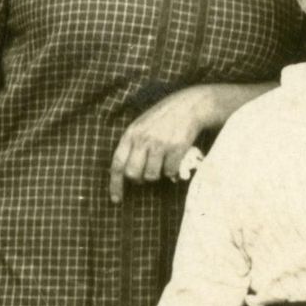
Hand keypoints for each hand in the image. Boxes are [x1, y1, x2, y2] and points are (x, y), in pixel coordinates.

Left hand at [110, 86, 218, 201]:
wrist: (189, 105)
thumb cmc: (163, 118)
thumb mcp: (141, 126)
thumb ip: (132, 145)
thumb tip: (126, 173)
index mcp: (131, 134)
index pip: (117, 164)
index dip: (115, 184)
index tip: (116, 199)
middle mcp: (143, 139)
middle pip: (133, 173)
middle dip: (139, 179)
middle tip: (145, 176)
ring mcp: (160, 144)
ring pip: (151, 175)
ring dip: (157, 175)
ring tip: (162, 165)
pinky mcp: (177, 147)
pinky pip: (169, 172)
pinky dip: (172, 171)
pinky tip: (174, 161)